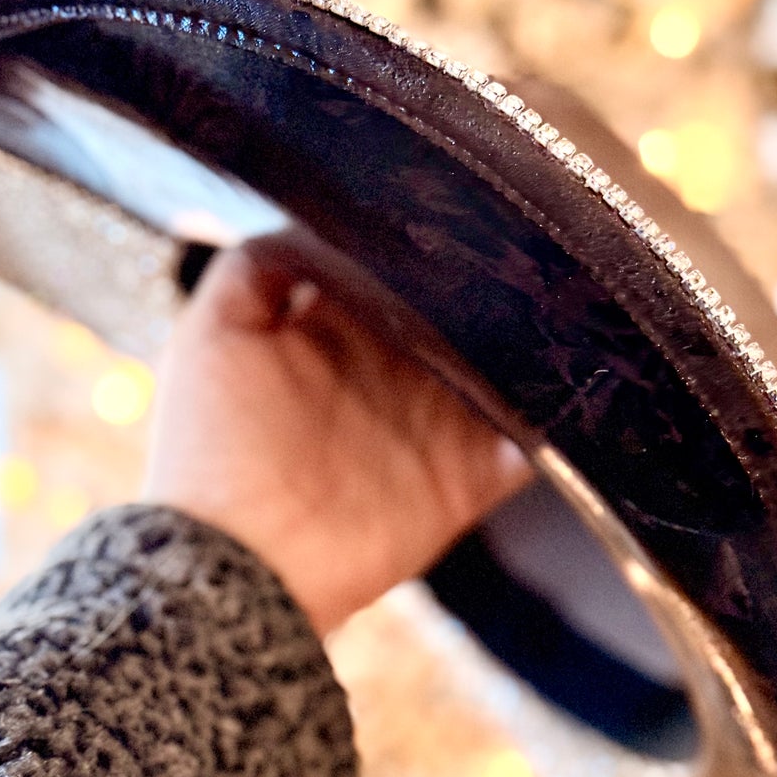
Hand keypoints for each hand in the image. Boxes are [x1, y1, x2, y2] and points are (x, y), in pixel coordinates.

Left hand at [144, 249, 532, 634]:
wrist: (237, 566)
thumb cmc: (213, 450)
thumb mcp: (210, 337)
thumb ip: (255, 269)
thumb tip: (309, 216)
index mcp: (334, 337)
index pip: (390, 275)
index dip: (419, 246)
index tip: (453, 210)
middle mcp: (388, 375)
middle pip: (454, 318)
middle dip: (487, 288)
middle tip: (519, 247)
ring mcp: (431, 430)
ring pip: (498, 372)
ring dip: (527, 347)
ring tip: (557, 303)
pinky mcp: (463, 482)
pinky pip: (525, 445)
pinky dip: (551, 421)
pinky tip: (566, 383)